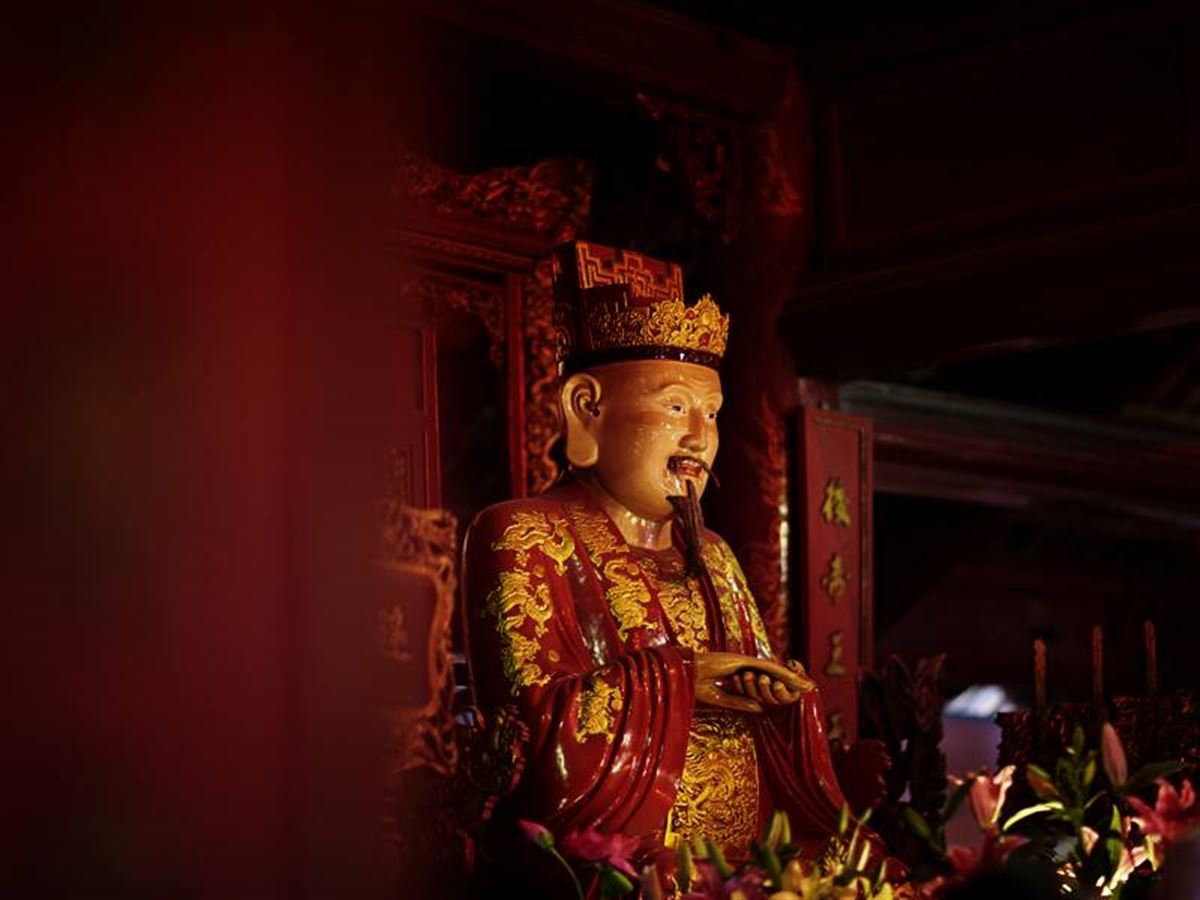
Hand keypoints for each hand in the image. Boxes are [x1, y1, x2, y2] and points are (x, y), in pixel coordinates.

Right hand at [694, 652, 811, 712]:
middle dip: (790, 681)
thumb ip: (740, 702)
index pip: (760, 680)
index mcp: (734, 674)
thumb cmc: (695, 686)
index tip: (789, 695)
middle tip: (808, 688)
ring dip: (791, 678)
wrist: (683, 675)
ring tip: (808, 685)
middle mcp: (741, 666)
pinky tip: (795, 678)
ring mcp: (742, 661)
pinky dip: (782, 673)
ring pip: (772, 670)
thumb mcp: (721, 699)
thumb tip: (760, 708)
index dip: (775, 687)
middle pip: (770, 674)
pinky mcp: (742, 660)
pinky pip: (766, 667)